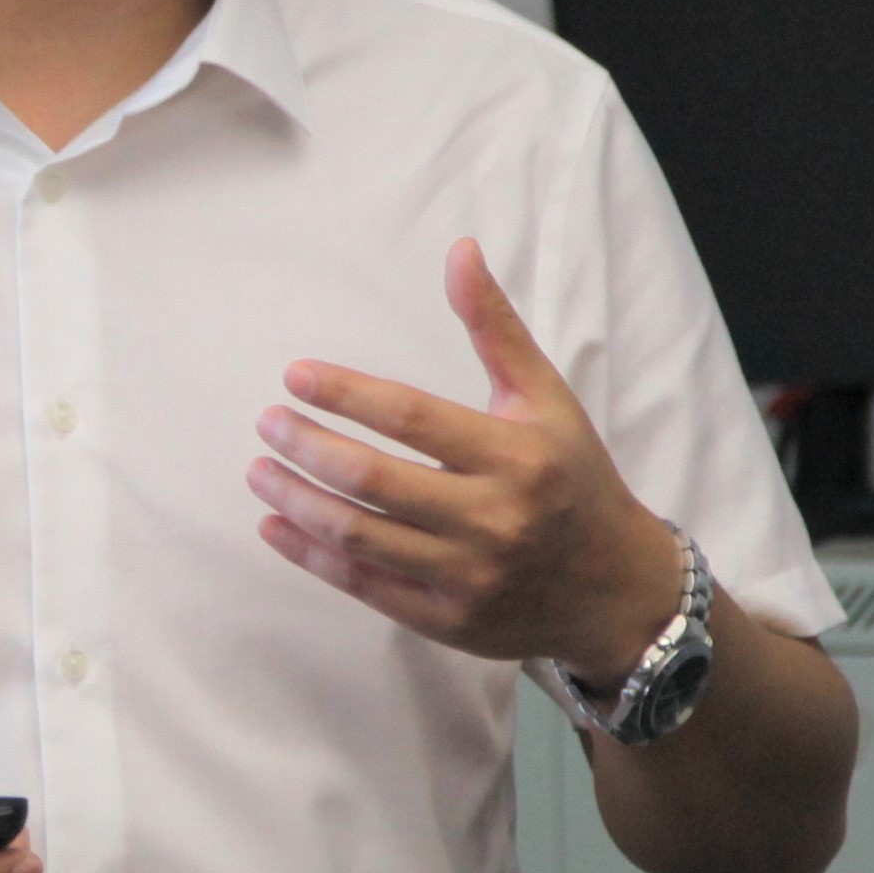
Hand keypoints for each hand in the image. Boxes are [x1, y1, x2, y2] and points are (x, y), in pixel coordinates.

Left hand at [250, 238, 687, 683]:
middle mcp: (493, 519)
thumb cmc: (573, 477)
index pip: (412, 418)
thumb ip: (496, 327)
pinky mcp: (447, 621)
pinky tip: (275, 525)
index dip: (346, 394)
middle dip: (307, 447)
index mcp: (516, 456)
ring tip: (258, 470)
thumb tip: (459, 251)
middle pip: (374, 480)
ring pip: (359, 538)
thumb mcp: (547, 398)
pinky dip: (311, 557)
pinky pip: (364, 587)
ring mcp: (468, 577)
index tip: (295, 376)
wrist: (614, 588)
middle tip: (267, 422)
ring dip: (297, 501)